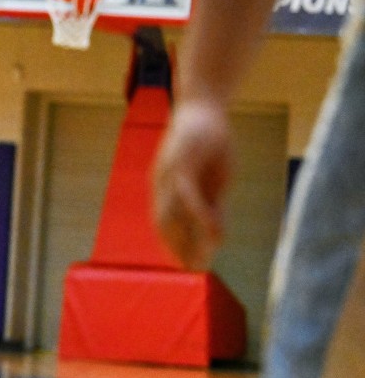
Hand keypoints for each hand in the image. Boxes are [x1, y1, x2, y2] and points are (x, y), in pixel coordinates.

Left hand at [152, 99, 232, 269]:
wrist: (202, 106)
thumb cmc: (209, 143)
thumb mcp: (214, 179)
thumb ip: (212, 205)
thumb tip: (216, 235)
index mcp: (166, 189)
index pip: (165, 223)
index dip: (173, 246)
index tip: (187, 266)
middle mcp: (162, 184)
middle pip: (164, 223)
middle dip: (177, 249)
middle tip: (192, 270)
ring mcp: (169, 173)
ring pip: (172, 213)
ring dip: (186, 239)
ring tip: (201, 260)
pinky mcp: (182, 162)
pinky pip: (188, 194)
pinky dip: (199, 216)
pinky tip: (213, 231)